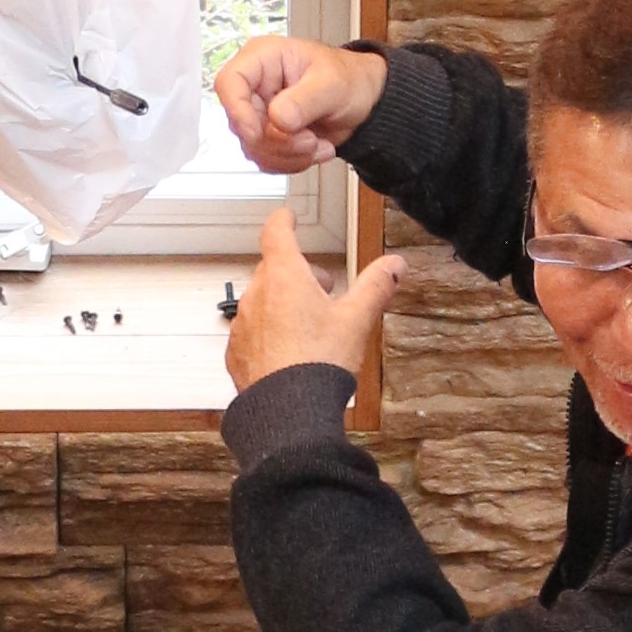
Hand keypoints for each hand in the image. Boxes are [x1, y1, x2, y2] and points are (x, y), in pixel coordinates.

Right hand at [213, 34, 385, 173]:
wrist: (363, 101)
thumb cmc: (348, 78)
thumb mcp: (332, 83)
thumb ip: (305, 99)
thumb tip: (278, 118)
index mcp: (263, 59)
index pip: (229, 83)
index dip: (237, 111)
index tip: (258, 132)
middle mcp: (255, 87)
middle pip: (242, 124)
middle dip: (278, 141)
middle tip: (310, 140)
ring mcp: (259, 114)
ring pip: (254, 148)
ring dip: (289, 155)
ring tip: (319, 144)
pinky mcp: (268, 137)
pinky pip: (267, 160)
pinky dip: (293, 163)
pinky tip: (316, 150)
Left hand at [226, 207, 401, 395]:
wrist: (288, 413)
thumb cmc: (319, 362)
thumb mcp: (357, 320)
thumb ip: (376, 286)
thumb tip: (395, 265)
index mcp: (285, 277)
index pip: (277, 232)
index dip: (284, 221)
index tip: (289, 218)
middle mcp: (257, 295)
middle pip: (273, 269)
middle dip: (297, 273)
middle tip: (323, 290)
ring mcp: (242, 325)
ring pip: (262, 301)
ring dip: (281, 304)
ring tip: (309, 327)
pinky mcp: (236, 354)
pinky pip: (252, 333)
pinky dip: (268, 334)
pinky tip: (289, 353)